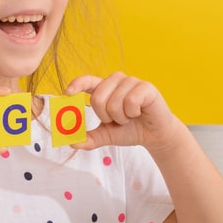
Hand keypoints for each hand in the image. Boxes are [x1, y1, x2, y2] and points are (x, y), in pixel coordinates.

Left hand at [67, 72, 181, 151]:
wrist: (155, 136)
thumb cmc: (130, 130)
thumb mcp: (107, 135)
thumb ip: (90, 138)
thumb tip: (71, 142)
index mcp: (105, 88)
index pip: (87, 80)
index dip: (77, 84)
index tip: (67, 93)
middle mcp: (117, 81)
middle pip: (98, 98)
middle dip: (106, 116)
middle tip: (118, 120)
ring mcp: (131, 81)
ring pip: (114, 102)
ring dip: (121, 117)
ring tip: (130, 117)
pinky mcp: (146, 86)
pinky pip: (131, 100)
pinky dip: (133, 113)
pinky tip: (140, 112)